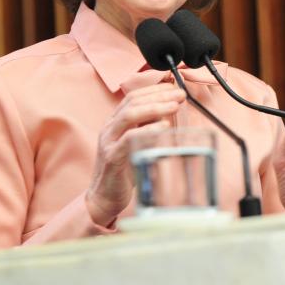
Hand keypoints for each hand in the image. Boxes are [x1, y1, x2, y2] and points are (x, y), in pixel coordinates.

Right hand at [85, 84, 185, 225]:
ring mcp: (109, 141)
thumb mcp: (136, 144)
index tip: (174, 87)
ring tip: (174, 106)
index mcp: (115, 122)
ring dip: (154, 108)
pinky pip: (129, 139)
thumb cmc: (124, 170)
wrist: (104, 197)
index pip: (133, 97)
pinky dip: (148, 130)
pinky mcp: (112, 158)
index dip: (154, 89)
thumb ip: (147, 128)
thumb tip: (166, 113)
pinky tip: (163, 127)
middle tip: (180, 94)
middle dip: (158, 95)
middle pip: (132, 102)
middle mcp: (109, 128)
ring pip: (129, 115)